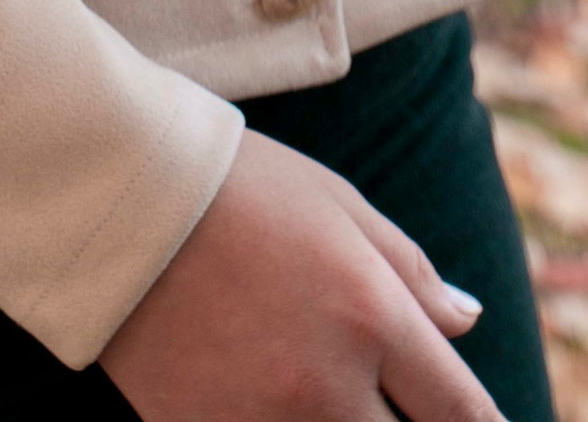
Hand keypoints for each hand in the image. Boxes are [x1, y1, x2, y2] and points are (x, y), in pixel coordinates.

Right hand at [98, 130, 495, 421]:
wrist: (119, 201)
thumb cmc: (239, 188)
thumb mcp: (339, 206)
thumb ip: (411, 272)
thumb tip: (468, 321)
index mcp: (371, 318)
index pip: (460, 413)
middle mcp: (326, 385)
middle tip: (391, 402)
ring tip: (320, 391)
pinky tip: (268, 400)